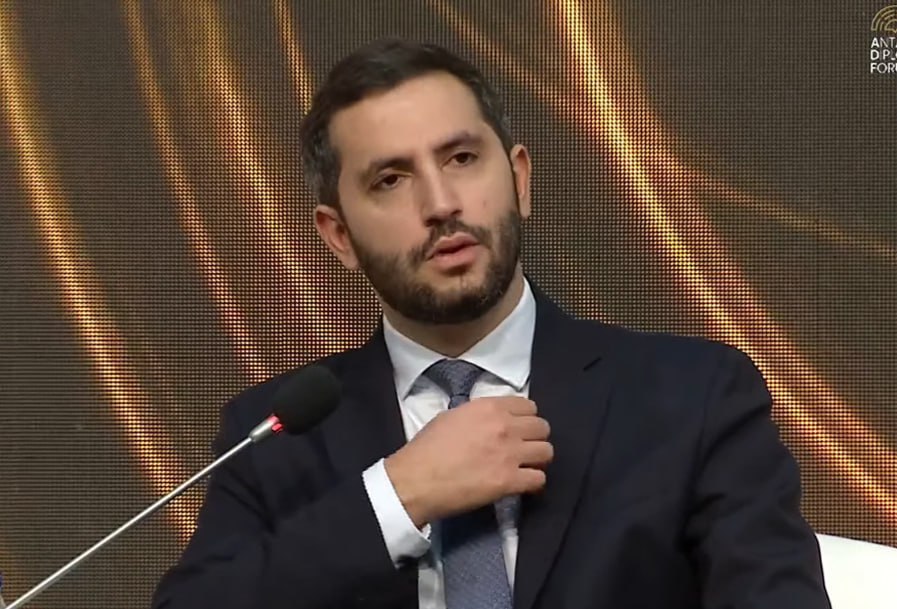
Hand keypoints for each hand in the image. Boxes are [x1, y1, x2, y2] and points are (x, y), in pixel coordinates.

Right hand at [384, 396, 552, 527]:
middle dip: (536, 437)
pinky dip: (534, 482)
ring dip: (538, 459)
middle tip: (525, 448)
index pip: (528, 405)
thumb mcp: (450, 417)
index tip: (521, 428)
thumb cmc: (426, 449)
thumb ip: (477, 415)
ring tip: (527, 466)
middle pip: (542, 427)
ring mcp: (509, 454)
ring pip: (547, 452)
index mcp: (488, 408)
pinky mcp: (509, 481)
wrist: (416, 481)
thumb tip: (489, 421)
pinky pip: (539, 479)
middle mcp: (504, 427)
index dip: (526, 418)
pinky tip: (523, 484)